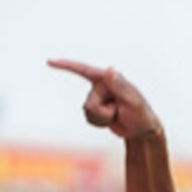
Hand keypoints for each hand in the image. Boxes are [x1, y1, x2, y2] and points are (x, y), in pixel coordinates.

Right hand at [46, 59, 160, 142]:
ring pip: (87, 112)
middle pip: (88, 103)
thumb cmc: (141, 114)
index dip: (66, 66)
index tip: (49, 61)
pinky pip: (89, 119)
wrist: (142, 130)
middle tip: (119, 112)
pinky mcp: (96, 110)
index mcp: (108, 79)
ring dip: (102, 119)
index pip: (84, 70)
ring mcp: (97, 98)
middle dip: (103, 113)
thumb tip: (110, 69)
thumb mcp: (133, 101)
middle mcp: (100, 86)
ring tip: (117, 115)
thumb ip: (120, 86)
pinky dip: (100, 123)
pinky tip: (112, 120)